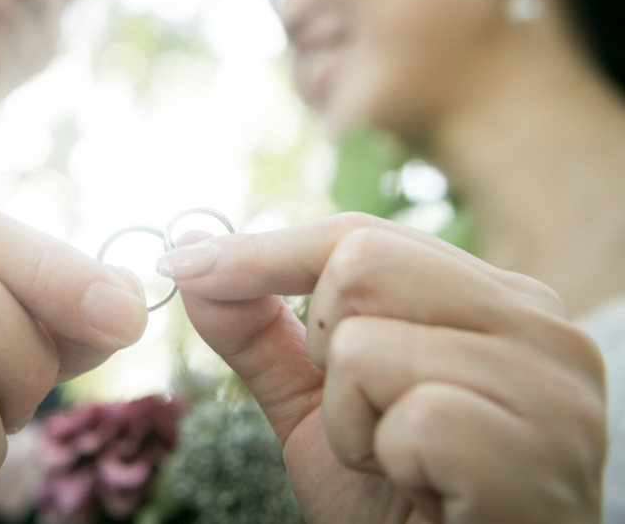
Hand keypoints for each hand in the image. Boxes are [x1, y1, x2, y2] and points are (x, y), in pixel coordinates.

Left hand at [158, 213, 604, 523]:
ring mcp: (549, 385)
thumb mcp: (321, 407)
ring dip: (352, 419)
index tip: (185, 263)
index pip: (361, 236)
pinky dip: (383, 457)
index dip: (264, 251)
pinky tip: (424, 488)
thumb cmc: (400, 504)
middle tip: (369, 414)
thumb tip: (193, 262)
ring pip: (366, 344)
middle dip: (326, 347)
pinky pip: (406, 416)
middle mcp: (539, 326)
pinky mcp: (535, 447)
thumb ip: (261, 334)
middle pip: (361, 262)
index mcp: (495, 302)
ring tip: (404, 461)